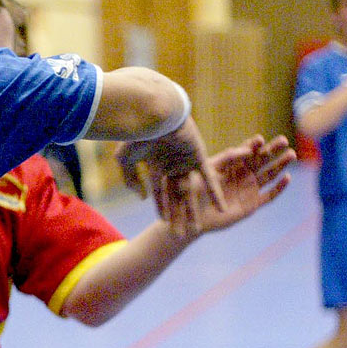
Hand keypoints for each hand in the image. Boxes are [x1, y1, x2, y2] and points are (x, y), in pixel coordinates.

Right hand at [116, 116, 226, 237]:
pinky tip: (222, 209)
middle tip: (178, 236)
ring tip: (197, 230)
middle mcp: (172, 164)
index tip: (164, 223)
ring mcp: (186, 160)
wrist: (153, 111)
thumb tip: (143, 197)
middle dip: (176, 216)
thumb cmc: (136, 133)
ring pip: (191, 192)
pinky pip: (209, 177)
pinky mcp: (199, 156)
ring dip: (193, 210)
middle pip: (175, 196)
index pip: (159, 191)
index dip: (161, 207)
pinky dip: (215, 192)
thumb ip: (130, 179)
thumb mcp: (125, 159)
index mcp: (155, 164)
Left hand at [194, 135, 295, 234]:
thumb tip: (246, 150)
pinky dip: (279, 188)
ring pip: (269, 174)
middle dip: (273, 150)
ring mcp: (249, 189)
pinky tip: (287, 178)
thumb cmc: (196, 191)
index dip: (253, 145)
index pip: (247, 151)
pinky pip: (269, 195)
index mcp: (232, 164)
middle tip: (284, 141)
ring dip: (280, 165)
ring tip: (291, 154)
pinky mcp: (252, 205)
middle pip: (262, 160)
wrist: (193, 216)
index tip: (259, 139)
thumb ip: (226, 159)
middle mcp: (243, 175)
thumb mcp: (208, 171)